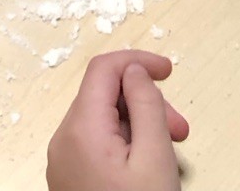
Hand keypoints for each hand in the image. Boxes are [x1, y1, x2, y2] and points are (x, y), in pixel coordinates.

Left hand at [47, 51, 187, 190]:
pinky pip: (95, 144)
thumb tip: (134, 70)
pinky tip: (144, 164)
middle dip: (143, 102)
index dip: (136, 61)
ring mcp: (62, 161)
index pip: (103, 68)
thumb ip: (146, 105)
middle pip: (104, 97)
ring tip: (167, 152)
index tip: (167, 71)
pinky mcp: (68, 177)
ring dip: (136, 125)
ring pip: (101, 121)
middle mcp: (62, 140)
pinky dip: (122, 143)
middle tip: (177, 129)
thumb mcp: (154, 158)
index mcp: (80, 129)